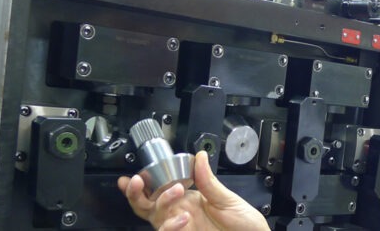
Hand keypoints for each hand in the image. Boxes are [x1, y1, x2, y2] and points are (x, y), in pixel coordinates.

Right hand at [118, 151, 268, 229]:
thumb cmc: (245, 227)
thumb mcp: (228, 200)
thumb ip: (209, 182)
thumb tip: (199, 156)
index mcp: (189, 202)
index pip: (159, 193)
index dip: (142, 186)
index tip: (133, 177)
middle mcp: (181, 217)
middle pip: (147, 207)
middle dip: (136, 194)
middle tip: (136, 181)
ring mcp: (182, 230)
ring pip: (155, 220)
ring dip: (159, 204)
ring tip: (175, 191)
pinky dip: (169, 226)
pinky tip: (182, 219)